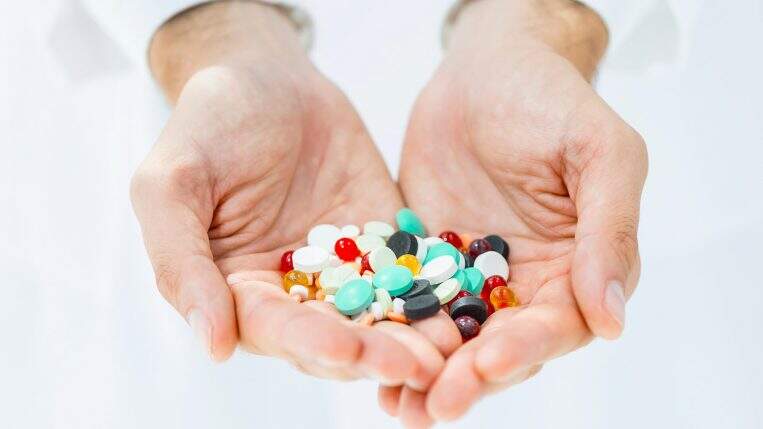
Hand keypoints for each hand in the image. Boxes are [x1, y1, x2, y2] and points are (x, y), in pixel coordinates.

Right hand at [130, 1, 459, 388]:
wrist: (268, 78)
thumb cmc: (208, 124)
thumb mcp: (171, 183)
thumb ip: (180, 261)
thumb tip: (213, 345)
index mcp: (237, 288)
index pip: (273, 329)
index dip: (308, 341)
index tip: (346, 351)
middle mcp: (292, 292)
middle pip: (334, 334)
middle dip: (374, 352)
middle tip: (417, 364)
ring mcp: (342, 271)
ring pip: (378, 313)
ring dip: (412, 335)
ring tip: (449, 349)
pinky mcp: (382, 244)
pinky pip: (410, 271)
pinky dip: (435, 290)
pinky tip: (466, 304)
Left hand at [388, 0, 647, 422]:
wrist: (486, 68)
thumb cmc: (552, 99)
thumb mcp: (600, 152)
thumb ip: (610, 230)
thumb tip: (613, 320)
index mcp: (577, 267)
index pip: (558, 324)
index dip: (528, 347)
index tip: (490, 360)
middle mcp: (526, 283)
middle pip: (501, 346)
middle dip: (470, 378)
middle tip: (433, 405)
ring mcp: (473, 276)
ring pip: (453, 338)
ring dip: (428, 375)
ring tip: (396, 408)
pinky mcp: (426, 261)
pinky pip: (409, 304)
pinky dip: (392, 333)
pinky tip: (366, 358)